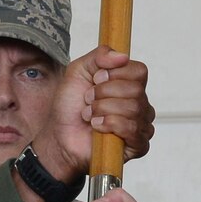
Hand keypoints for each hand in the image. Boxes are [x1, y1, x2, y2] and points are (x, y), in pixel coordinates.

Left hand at [29, 48, 153, 192]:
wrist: (59, 135)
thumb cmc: (70, 107)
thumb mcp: (78, 71)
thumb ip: (99, 56)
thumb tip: (122, 56)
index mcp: (130, 85)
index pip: (139, 71)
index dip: (115, 74)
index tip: (95, 80)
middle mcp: (140, 104)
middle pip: (136, 89)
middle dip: (104, 94)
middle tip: (88, 101)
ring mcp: (141, 125)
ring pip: (133, 108)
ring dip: (103, 109)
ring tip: (90, 116)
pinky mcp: (138, 145)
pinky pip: (132, 128)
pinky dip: (109, 124)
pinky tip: (97, 128)